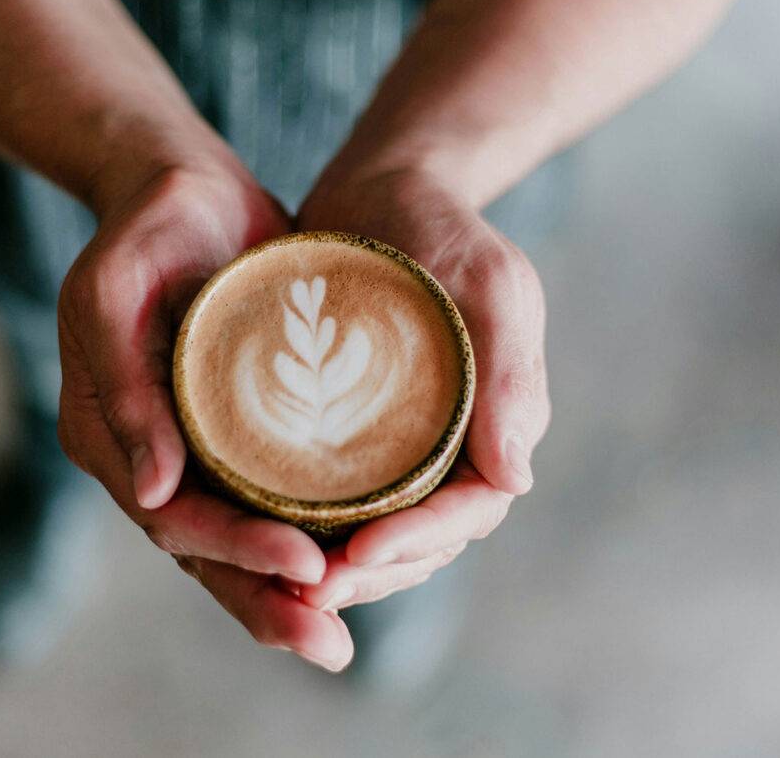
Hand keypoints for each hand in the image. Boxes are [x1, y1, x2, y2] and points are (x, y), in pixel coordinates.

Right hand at [57, 164, 351, 670]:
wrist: (185, 190)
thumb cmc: (146, 226)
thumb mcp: (115, 287)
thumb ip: (121, 384)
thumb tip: (151, 490)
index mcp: (109, 435)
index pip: (173, 517)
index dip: (236, 550)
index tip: (304, 569)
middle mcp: (152, 456)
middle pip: (206, 550)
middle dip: (265, 601)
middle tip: (329, 643)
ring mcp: (195, 448)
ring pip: (238, 539)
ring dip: (286, 591)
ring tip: (341, 633)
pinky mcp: (237, 431)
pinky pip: (268, 499)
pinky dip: (303, 537)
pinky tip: (352, 563)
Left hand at [296, 167, 550, 609]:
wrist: (387, 187)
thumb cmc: (445, 228)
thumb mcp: (491, 283)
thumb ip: (513, 372)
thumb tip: (516, 479)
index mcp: (496, 423)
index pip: (468, 510)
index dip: (419, 542)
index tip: (360, 554)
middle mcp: (453, 444)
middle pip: (422, 538)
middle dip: (371, 573)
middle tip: (308, 592)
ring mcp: (401, 441)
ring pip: (378, 528)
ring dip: (337, 566)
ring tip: (281, 584)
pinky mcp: (352, 427)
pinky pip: (337, 493)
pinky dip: (309, 524)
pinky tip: (263, 535)